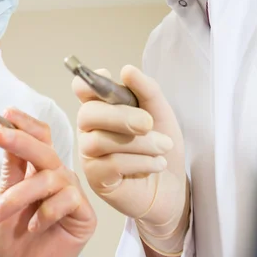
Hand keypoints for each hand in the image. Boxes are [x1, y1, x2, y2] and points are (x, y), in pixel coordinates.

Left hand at [0, 109, 95, 256]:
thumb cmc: (12, 235)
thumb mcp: (4, 195)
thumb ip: (11, 166)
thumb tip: (6, 131)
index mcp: (41, 168)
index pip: (40, 137)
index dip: (26, 123)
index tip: (6, 114)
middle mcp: (59, 176)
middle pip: (46, 150)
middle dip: (21, 141)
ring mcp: (73, 194)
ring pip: (49, 178)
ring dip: (18, 195)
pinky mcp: (84, 215)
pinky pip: (66, 200)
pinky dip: (44, 213)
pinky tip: (34, 226)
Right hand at [74, 66, 187, 253]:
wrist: (174, 186)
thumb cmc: (161, 145)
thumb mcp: (160, 113)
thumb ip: (146, 90)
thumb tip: (127, 70)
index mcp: (102, 107)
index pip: (82, 90)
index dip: (87, 83)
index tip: (105, 77)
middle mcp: (90, 129)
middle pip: (88, 114)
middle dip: (120, 116)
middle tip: (148, 123)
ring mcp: (90, 155)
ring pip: (101, 141)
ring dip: (139, 143)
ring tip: (164, 146)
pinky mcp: (96, 179)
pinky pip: (110, 165)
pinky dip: (139, 162)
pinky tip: (157, 164)